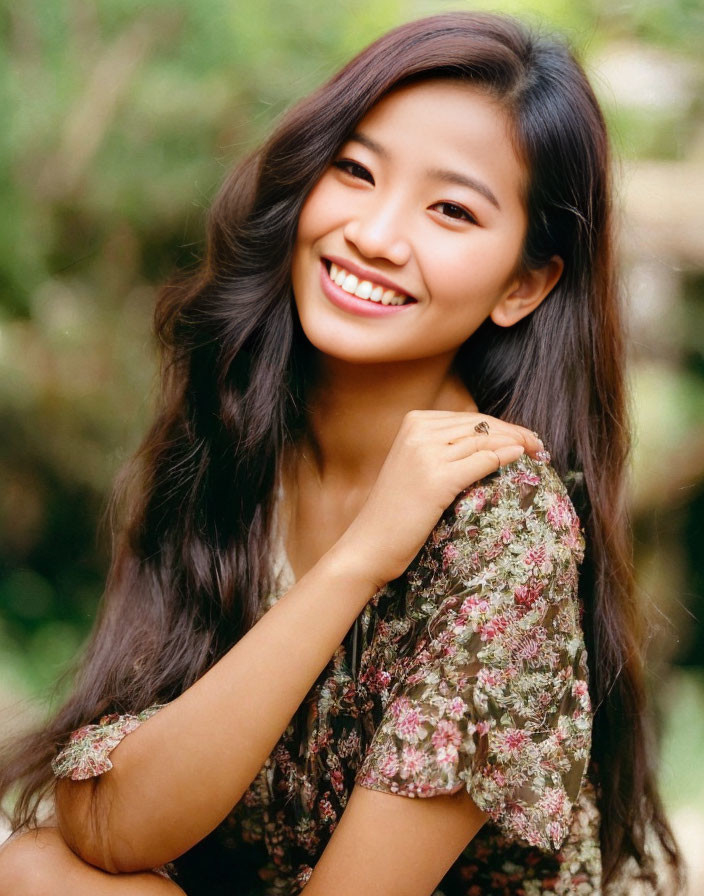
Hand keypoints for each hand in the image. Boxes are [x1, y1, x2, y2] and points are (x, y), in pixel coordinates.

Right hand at [334, 410, 543, 587]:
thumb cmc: (396, 511)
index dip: (502, 426)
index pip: (470, 419)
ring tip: (536, 452)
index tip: (524, 437)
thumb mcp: (415, 466)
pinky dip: (505, 457)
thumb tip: (491, 442)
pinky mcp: (436, 478)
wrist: (369, 544)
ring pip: (485, 440)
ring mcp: (427, 453)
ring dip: (516, 443)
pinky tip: (521, 458)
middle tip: (538, 444)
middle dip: (514, 432)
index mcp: (414, 422)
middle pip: (481, 425)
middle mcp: (419, 431)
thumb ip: (444, 448)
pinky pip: (482, 460)